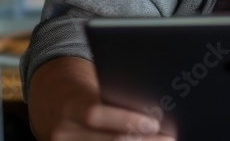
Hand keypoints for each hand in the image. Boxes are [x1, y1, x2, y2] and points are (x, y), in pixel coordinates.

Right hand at [50, 97, 173, 140]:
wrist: (60, 108)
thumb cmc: (91, 97)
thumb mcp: (98, 92)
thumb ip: (119, 101)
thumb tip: (156, 110)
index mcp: (72, 107)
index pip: (95, 114)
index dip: (125, 120)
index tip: (153, 123)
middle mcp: (63, 132)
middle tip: (169, 139)